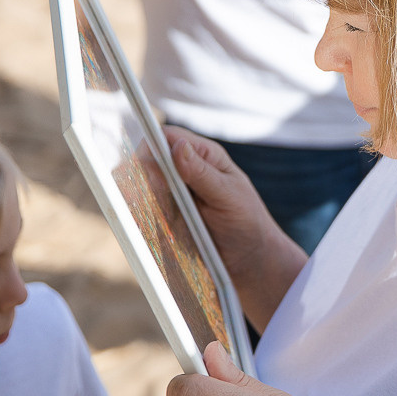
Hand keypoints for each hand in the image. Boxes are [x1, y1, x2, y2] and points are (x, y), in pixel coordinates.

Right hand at [163, 127, 296, 277]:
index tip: (150, 167)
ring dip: (149, 200)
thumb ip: (201, 173)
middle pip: (151, 160)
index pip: (168, 137)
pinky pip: (150, 209)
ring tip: (172, 218)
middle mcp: (187, 170)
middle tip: (165, 199)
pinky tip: (165, 228)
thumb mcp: (227, 196)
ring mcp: (176, 192)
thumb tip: (178, 146)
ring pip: (146, 186)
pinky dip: (150, 216)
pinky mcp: (170, 214)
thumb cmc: (247, 222)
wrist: (250, 258)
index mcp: (204, 156)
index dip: (153, 146)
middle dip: (148, 177)